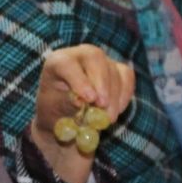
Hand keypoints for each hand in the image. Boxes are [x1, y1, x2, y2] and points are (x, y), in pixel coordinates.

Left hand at [28, 45, 135, 182]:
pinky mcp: (115, 72)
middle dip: (102, 85)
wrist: (64, 126)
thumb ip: (68, 108)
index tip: (88, 100)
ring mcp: (98, 62)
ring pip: (113, 68)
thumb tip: (84, 106)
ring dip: (115, 95)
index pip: (67, 63)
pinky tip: (115, 112)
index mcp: (56, 63)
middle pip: (95, 57)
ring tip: (107, 119)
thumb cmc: (54, 120)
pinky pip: (127, 77)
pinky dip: (125, 94)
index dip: (79, 79)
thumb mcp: (54, 118)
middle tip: (104, 111)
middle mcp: (77, 56)